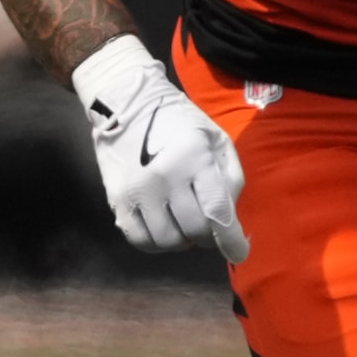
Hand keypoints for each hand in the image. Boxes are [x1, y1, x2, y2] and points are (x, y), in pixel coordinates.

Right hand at [70, 33, 248, 261]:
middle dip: (208, 235)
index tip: (239, 253)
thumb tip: (230, 221)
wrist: (127, 103)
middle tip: (208, 224)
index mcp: (195, 158)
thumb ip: (229, 178)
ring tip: (184, 222)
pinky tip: (164, 227)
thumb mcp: (216, 138)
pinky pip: (141, 241)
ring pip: (169, 242)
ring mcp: (138, 192)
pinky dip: (158, 243)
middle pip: (195, 231)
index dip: (231, 240)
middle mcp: (165, 177)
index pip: (216, 211)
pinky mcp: (118, 201)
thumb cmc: (179, 121)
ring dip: (183, 240)